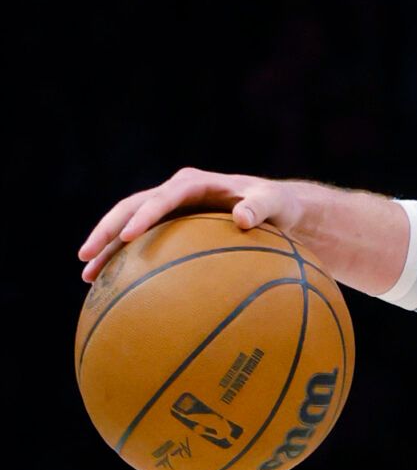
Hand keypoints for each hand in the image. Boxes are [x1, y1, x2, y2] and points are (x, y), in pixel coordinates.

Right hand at [78, 168, 293, 281]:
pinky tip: (114, 286)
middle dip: (107, 231)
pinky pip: (142, 241)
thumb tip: (242, 218)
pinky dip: (126, 258)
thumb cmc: (278, 206)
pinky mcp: (171, 225)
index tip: (128, 235)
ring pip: (128, 224)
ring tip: (87, 276)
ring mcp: (170, 209)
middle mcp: (176, 192)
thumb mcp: (275, 203)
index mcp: (195, 184)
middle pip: (131, 208)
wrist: (277, 208)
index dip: (144, 215)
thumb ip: (261, 207)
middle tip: (85, 256)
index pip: (162, 197)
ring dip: (107, 247)